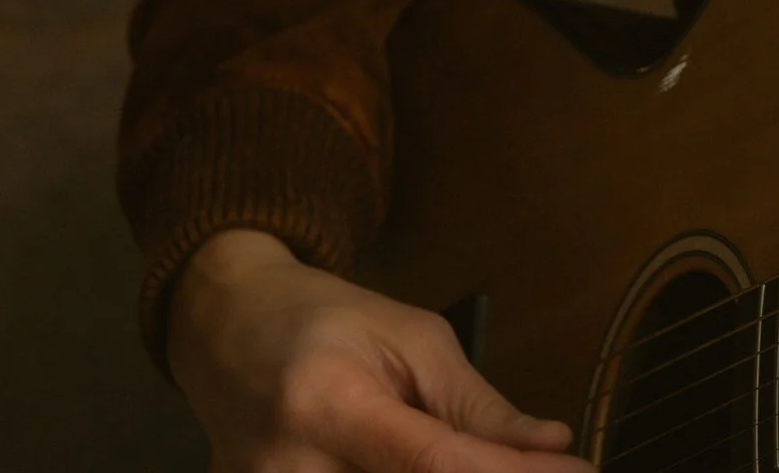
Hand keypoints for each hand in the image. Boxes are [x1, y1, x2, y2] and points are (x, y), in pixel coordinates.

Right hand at [168, 229, 591, 472]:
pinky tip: (428, 469)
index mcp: (331, 403)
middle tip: (542, 469)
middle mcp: (288, 469)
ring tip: (488, 462)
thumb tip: (552, 445)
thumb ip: (476, 406)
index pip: (434, 462)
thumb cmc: (328, 321)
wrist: (226, 327)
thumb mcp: (412, 338)